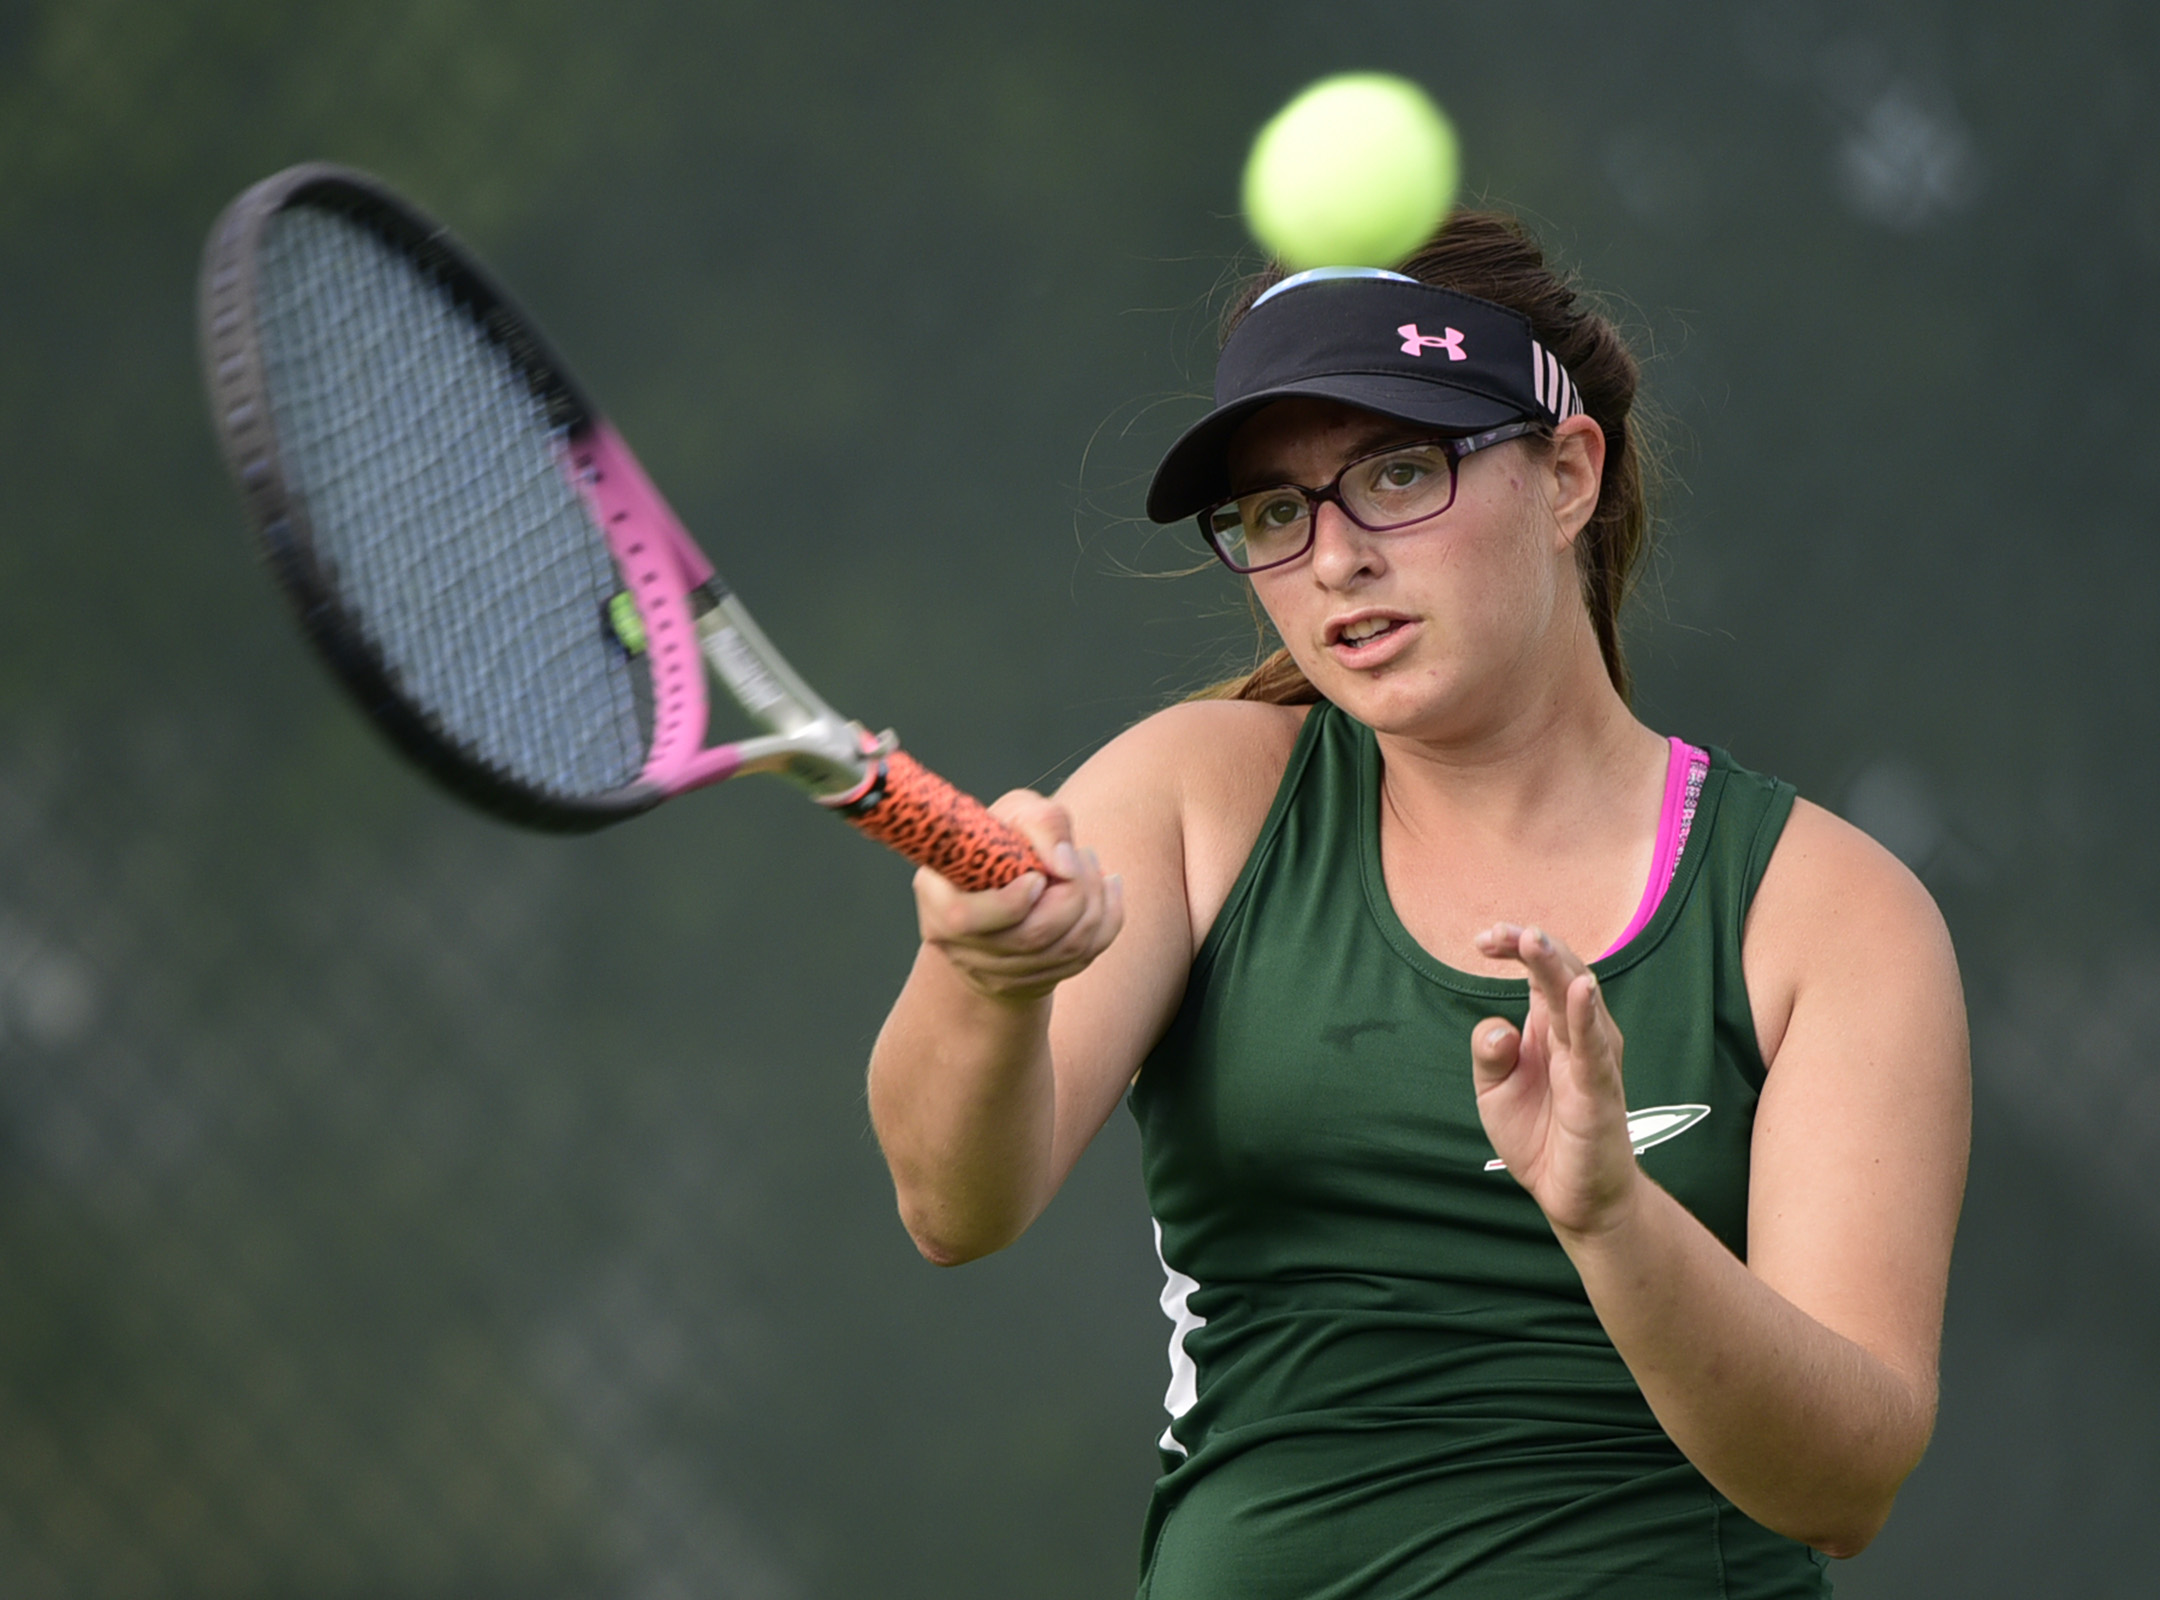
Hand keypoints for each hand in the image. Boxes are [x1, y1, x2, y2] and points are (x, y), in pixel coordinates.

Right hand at [914, 790, 1124, 1002]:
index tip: (1037, 875)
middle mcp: (962, 947)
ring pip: (1067, 949)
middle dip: (1073, 892)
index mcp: (939, 902)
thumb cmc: (1004, 841)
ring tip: (1090, 862)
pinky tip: (1108, 886)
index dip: (1010, 902)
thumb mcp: (1014, 814)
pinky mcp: (1034, 983)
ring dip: (1094, 899)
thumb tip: (1063, 861)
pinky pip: (1086, 956)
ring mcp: (998, 973)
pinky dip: (1108, 918)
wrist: (1007, 885)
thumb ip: (1039, 822)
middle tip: (1080, 854)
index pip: (965, 919)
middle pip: (1032, 937)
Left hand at [1469, 923, 1640, 1237]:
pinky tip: (1578, 990)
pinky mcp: (1599, 1091)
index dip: (1516, 948)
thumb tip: (1496, 1028)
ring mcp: (1593, 1060)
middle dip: (1532, 948)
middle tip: (1497, 933)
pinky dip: (1585, 1017)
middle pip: (1562, 974)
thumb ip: (1488, 1054)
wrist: (1573, 1197)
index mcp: (1551, 1027)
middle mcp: (1578, 1034)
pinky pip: (1594, 1048)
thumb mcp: (1494, 1091)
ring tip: (1533, 941)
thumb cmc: (1539, 1135)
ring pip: (1580, 1002)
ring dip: (1557, 969)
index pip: (1540, 972)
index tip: (1484, 940)